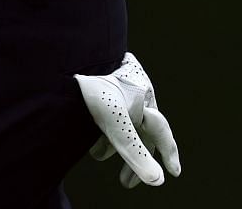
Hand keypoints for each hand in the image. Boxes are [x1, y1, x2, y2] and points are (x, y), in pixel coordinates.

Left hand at [75, 52, 180, 188]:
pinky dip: (100, 127)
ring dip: (112, 143)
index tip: (174, 173)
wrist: (68, 59)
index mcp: (144, 98)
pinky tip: (89, 137)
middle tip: (126, 183)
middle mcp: (135, 90)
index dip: (167, 152)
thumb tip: (157, 181)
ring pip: (121, 120)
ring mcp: (117, 83)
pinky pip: (106, 109)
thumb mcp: (116, 127)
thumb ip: (136, 153)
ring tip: (98, 156)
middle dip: (134, 158)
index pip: (160, 131)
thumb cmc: (94, 91)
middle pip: (139, 130)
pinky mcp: (100, 80)